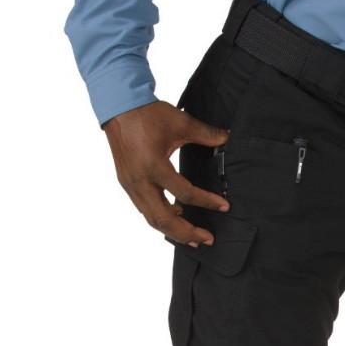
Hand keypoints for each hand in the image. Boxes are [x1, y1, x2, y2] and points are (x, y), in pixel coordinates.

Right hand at [104, 101, 229, 246]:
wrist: (118, 106)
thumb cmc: (147, 113)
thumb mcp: (180, 121)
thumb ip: (205, 133)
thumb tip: (226, 138)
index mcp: (154, 166)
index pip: (184, 193)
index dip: (207, 202)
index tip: (224, 206)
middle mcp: (140, 180)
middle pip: (164, 219)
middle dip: (187, 233)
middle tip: (208, 239)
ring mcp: (131, 185)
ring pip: (152, 219)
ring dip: (174, 232)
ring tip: (194, 239)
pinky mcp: (128, 185)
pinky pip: (145, 210)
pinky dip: (161, 219)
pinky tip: (177, 217)